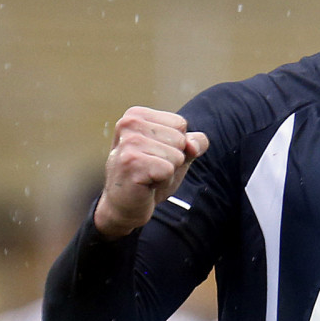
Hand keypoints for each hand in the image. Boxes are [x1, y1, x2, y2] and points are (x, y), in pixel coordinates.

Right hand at [94, 106, 208, 239]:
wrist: (125, 205)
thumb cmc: (151, 175)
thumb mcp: (177, 153)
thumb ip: (194, 143)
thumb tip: (193, 146)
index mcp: (136, 115)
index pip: (180, 124)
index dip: (176, 145)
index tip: (155, 155)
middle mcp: (128, 124)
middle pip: (180, 139)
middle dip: (172, 159)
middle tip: (151, 168)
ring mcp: (128, 143)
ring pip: (176, 155)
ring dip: (167, 171)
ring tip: (148, 176)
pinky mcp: (131, 163)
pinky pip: (168, 170)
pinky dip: (162, 181)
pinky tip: (146, 184)